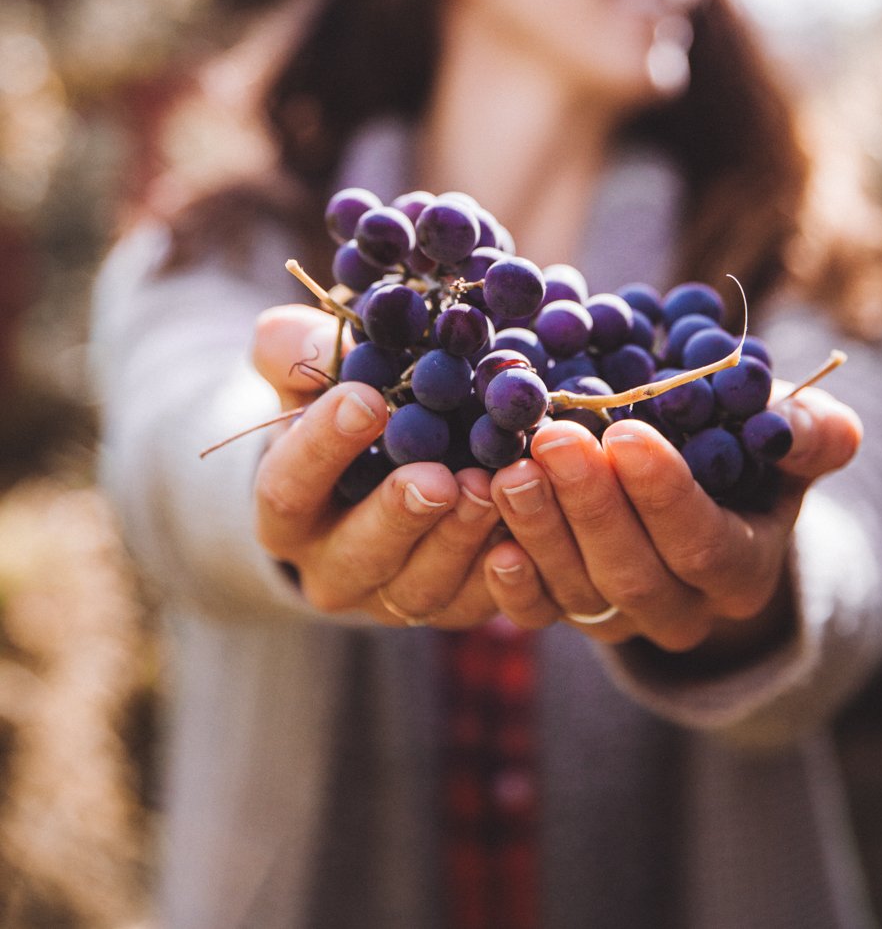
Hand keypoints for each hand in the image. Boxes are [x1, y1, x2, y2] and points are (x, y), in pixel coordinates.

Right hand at [251, 306, 501, 627]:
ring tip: (491, 487)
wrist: (379, 475)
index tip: (365, 400)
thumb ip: (300, 348)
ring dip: (459, 540)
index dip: (323, 446)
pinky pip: (477, 601)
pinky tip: (526, 529)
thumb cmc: (340, 412)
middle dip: (400, 513)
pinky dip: (505, 573)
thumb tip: (334, 340)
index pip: (289, 486)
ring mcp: (391, 598)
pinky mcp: (450, 607)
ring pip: (422, 586)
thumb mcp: (309, 377)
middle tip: (439, 476)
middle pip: (359, 551)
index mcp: (287, 510)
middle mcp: (330, 567)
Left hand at [483, 384, 860, 663]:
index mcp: (743, 570)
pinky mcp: (569, 612)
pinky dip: (511, 582)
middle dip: (591, 505)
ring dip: (542, 531)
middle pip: (634, 575)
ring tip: (512, 469)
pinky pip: (537, 614)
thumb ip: (807, 434)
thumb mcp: (789, 440)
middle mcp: (683, 610)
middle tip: (555, 438)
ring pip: (579, 593)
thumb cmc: (746, 453)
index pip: (704, 545)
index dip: (664, 495)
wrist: (704, 499)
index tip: (625, 435)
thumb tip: (794, 426)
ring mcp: (621, 620)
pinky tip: (491, 537)